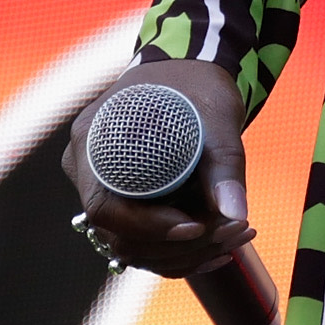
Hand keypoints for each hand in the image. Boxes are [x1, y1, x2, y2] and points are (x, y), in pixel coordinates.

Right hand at [62, 58, 257, 278]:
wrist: (189, 72)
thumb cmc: (196, 85)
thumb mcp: (215, 117)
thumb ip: (224, 164)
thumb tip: (236, 212)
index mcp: (92, 142)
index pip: (104, 207)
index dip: (149, 226)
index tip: (196, 225)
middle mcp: (87, 171)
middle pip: (121, 235)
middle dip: (179, 245)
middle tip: (233, 231)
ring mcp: (103, 190)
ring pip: (134, 246)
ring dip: (187, 253)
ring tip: (237, 236)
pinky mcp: (124, 203)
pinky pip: (145, 241)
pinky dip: (182, 251)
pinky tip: (221, 247)